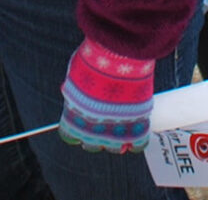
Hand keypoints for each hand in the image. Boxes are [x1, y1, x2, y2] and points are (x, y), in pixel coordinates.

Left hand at [59, 38, 156, 154]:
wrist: (118, 58)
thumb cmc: (94, 62)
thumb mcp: (74, 76)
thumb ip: (73, 90)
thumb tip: (71, 91)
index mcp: (73, 120)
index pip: (69, 136)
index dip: (77, 129)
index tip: (83, 122)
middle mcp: (92, 131)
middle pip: (91, 145)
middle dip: (97, 135)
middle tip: (104, 123)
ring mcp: (115, 132)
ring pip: (115, 148)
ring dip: (117, 139)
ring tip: (122, 126)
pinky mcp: (136, 128)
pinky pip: (138, 144)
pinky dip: (137, 140)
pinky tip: (137, 131)